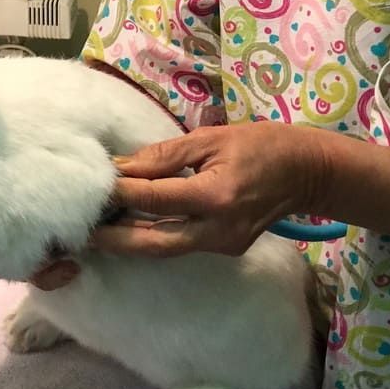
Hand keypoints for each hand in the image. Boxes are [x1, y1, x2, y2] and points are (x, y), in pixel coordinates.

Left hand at [91, 122, 320, 256]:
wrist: (308, 172)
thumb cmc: (262, 144)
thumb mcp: (211, 139)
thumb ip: (164, 155)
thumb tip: (122, 167)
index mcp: (215, 196)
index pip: (154, 199)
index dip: (119, 193)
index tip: (90, 188)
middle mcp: (217, 229)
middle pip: (152, 244)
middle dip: (114, 239)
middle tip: (81, 230)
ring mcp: (223, 245)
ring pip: (164, 249)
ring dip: (129, 241)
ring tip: (97, 228)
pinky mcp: (225, 249)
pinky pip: (180, 245)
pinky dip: (153, 236)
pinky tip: (131, 226)